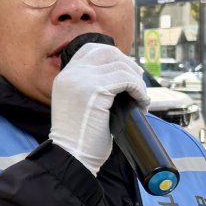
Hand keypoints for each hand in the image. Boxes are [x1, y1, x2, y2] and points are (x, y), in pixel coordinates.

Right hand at [49, 43, 149, 173]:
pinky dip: (139, 90)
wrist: (71, 156)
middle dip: (128, 65)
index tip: (127, 72)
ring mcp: (81, 80)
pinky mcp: (95, 90)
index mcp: (64, 77)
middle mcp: (71, 74)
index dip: (113, 56)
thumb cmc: (80, 139)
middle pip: (107, 52)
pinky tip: (141, 104)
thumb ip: (91, 88)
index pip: (90, 50)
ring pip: (120, 66)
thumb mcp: (79, 106)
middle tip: (138, 84)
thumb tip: (122, 77)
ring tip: (141, 99)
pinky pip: (126, 80)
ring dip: (137, 81)